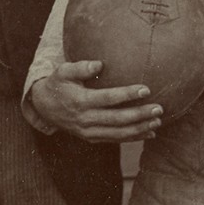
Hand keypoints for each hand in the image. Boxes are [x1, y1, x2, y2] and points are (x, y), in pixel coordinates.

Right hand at [27, 59, 164, 144]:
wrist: (44, 107)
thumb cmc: (58, 84)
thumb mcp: (63, 71)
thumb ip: (80, 67)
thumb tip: (100, 64)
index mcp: (81, 101)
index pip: (108, 98)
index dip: (128, 94)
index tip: (146, 89)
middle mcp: (86, 119)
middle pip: (117, 119)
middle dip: (140, 115)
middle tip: (159, 108)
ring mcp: (89, 132)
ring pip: (119, 133)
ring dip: (140, 128)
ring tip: (158, 121)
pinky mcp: (92, 138)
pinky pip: (115, 140)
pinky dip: (133, 138)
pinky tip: (150, 133)